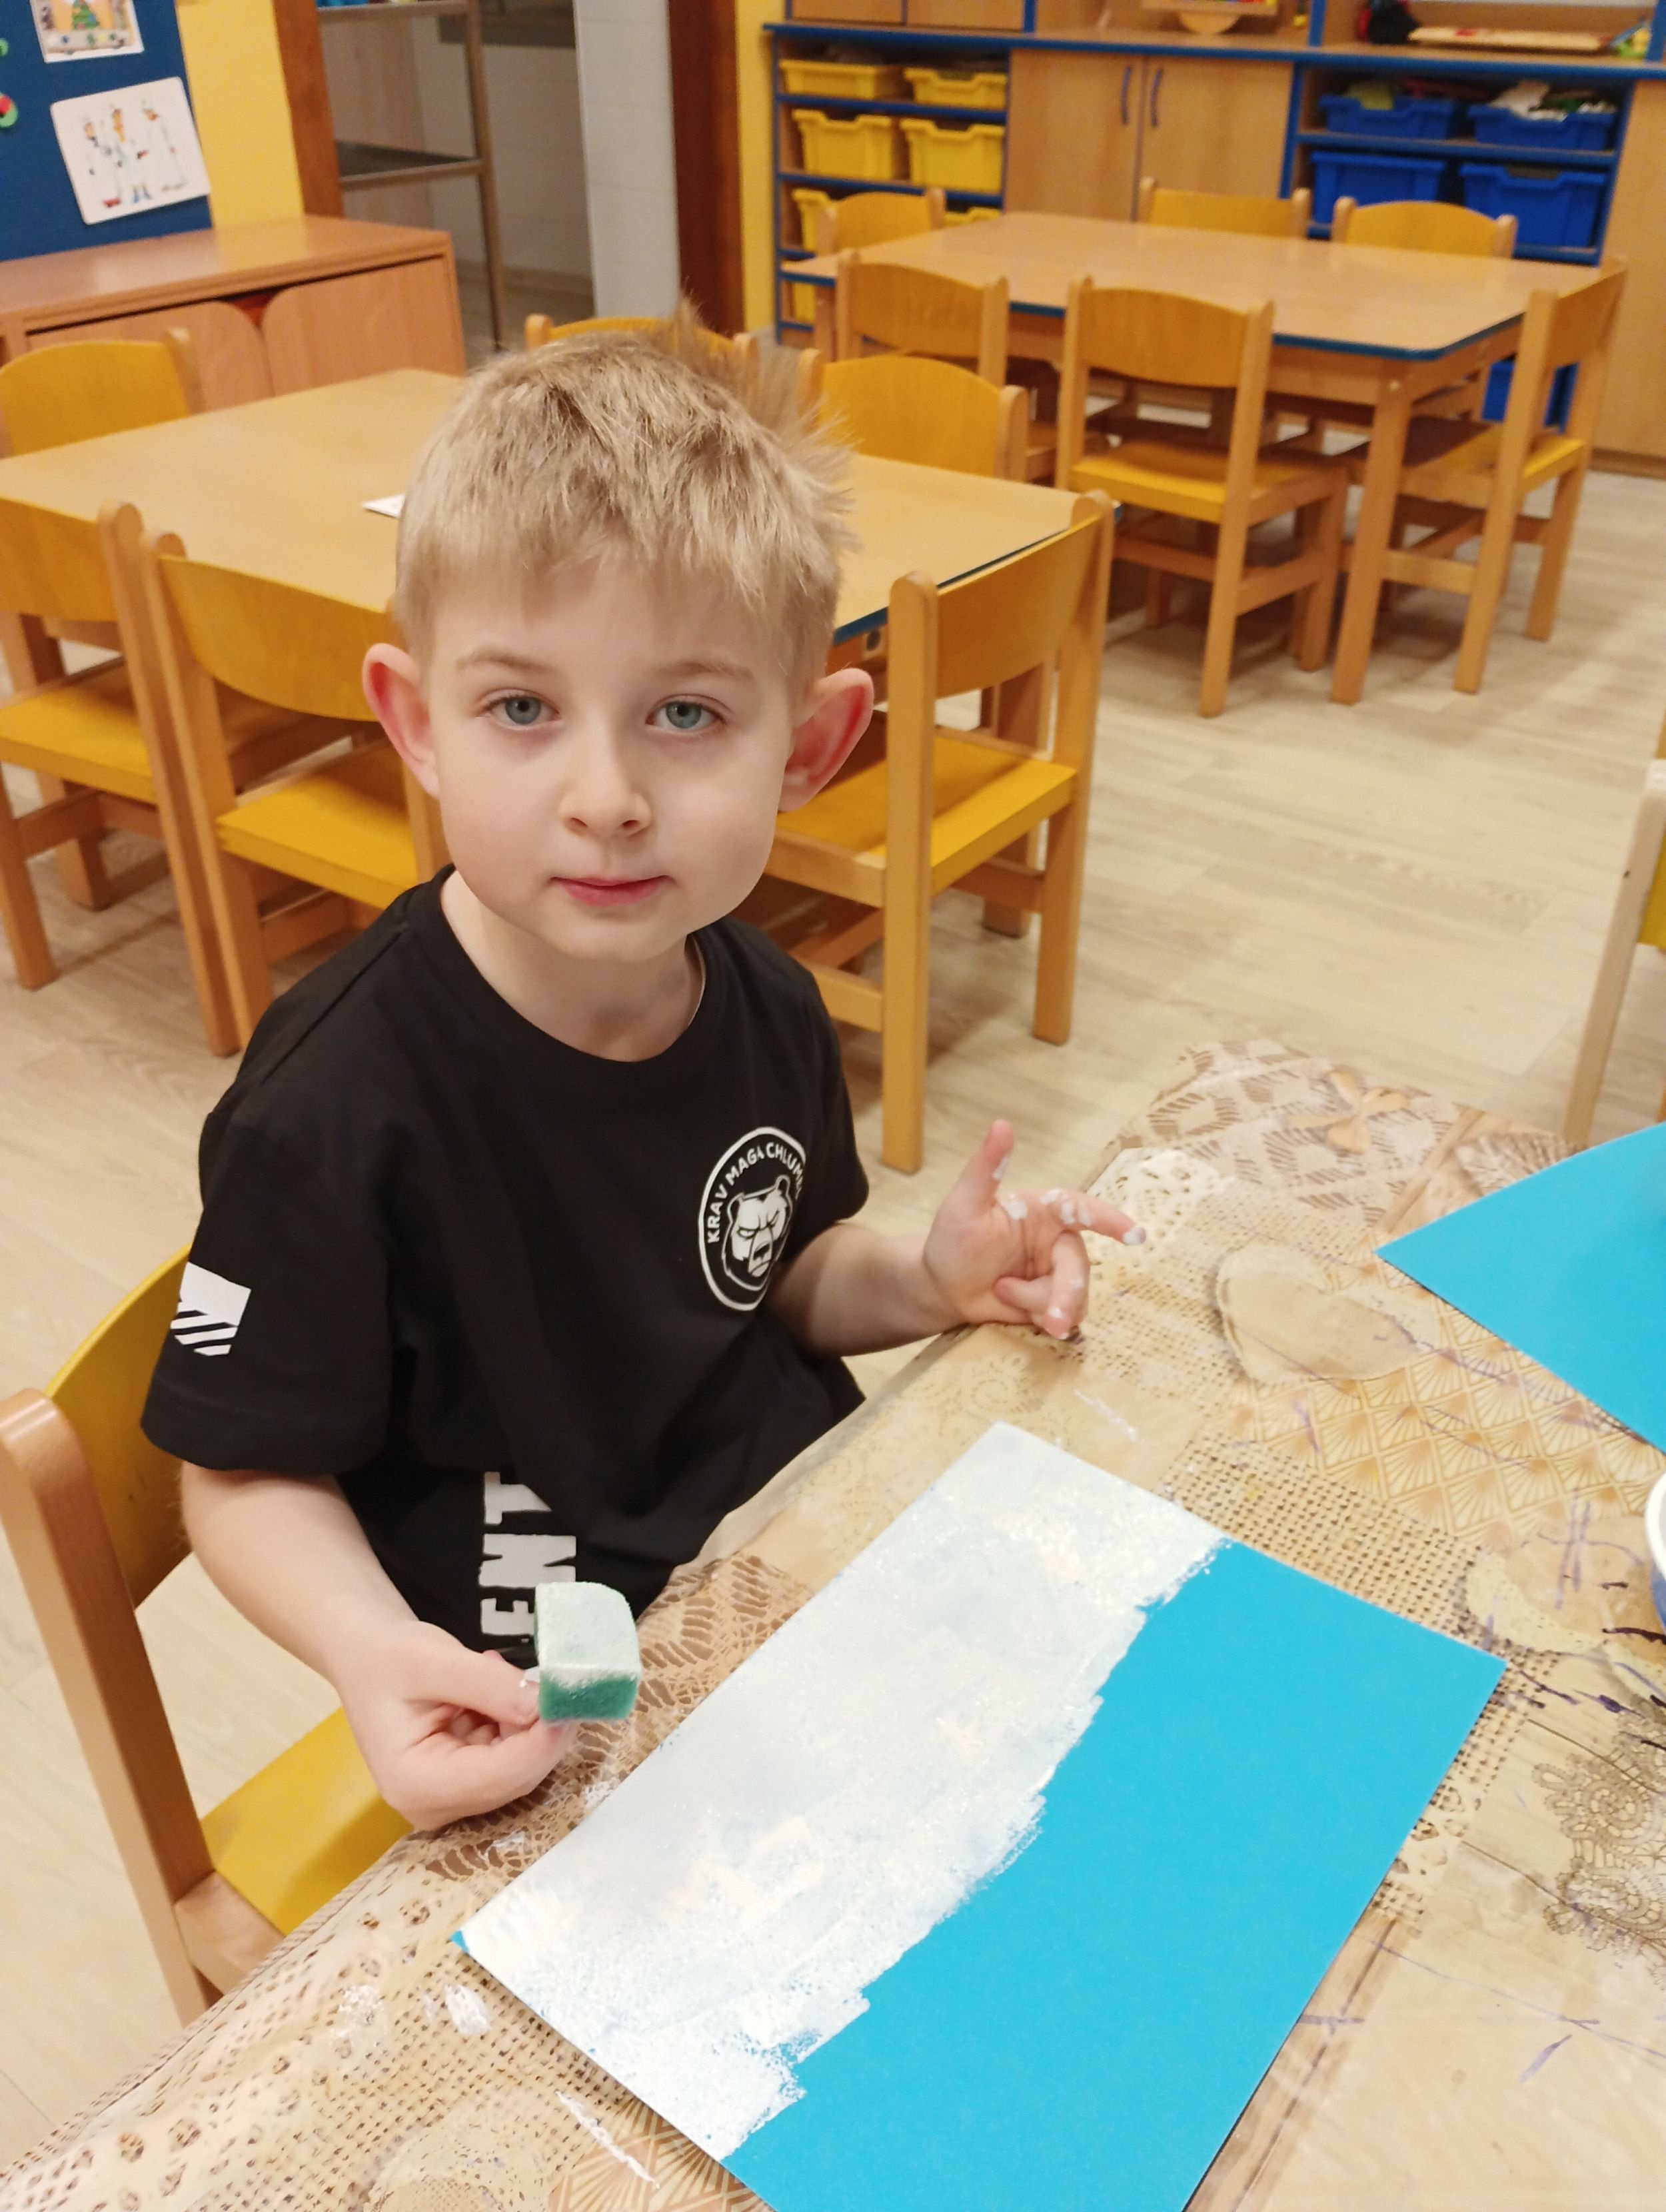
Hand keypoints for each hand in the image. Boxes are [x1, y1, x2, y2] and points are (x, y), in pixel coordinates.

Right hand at [334, 1619, 576, 1829]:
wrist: (368, 1660)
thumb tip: (543, 1705)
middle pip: (515, 1777)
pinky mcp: (467, 1786)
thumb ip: (488, 1684)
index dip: (543, 1741)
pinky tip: (491, 1688)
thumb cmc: (389, 1659)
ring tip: (493, 1672)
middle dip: (543, 1728)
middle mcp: (433, 1807)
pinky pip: (512, 1757)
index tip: (572, 1698)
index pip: (499, 1776)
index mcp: (414, 1784)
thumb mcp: (434, 1659)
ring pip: (521, 1766)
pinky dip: (515, 1721)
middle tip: (554, 1675)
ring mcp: (452, 1801)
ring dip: (526, 1719)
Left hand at [922, 1120, 1144, 1341]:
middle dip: (1067, 1294)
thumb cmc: (952, 1241)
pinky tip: (1014, 1309)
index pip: (1082, 1209)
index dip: (1110, 1220)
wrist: (944, 1288)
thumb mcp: (964, 1204)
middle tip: (1052, 1321)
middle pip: (1079, 1265)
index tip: (1136, 1236)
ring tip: (1003, 1294)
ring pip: (1075, 1294)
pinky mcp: (1056, 1300)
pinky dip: (1040, 1317)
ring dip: (1041, 1305)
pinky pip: (1068, 1315)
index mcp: (1044, 1210)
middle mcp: (1057, 1238)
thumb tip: (1002, 1124)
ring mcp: (1058, 1271)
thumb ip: (986, 1168)